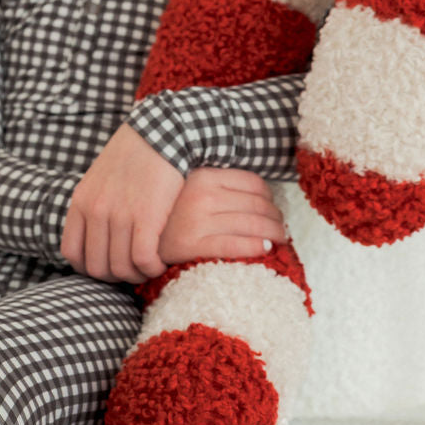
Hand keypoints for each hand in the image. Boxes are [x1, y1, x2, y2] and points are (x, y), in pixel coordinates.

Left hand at [62, 123, 183, 283]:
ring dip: (137, 276)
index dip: (89, 269)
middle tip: (132, 272)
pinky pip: (142, 259)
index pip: (72, 254)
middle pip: (96, 267)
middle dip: (115, 277)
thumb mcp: (100, 178)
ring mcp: (119, 215)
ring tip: (148, 269)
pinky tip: (159, 263)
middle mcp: (96, 211)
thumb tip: (95, 233)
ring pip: (121, 268)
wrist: (162, 133)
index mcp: (81, 202)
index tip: (108, 267)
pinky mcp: (146, 216)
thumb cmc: (135, 156)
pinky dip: (151, 268)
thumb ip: (94, 205)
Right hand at [158, 168, 286, 266]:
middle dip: (276, 219)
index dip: (270, 198)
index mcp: (204, 176)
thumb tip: (265, 198)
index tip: (272, 209)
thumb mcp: (195, 189)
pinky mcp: (191, 245)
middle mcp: (201, 195)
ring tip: (279, 240)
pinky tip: (265, 249)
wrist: (143, 239)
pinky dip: (255, 247)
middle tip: (282, 229)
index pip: (253, 183)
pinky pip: (234, 245)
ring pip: (251, 224)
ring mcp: (196, 220)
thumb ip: (221, 187)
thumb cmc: (175, 215)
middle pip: (257, 205)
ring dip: (273, 234)